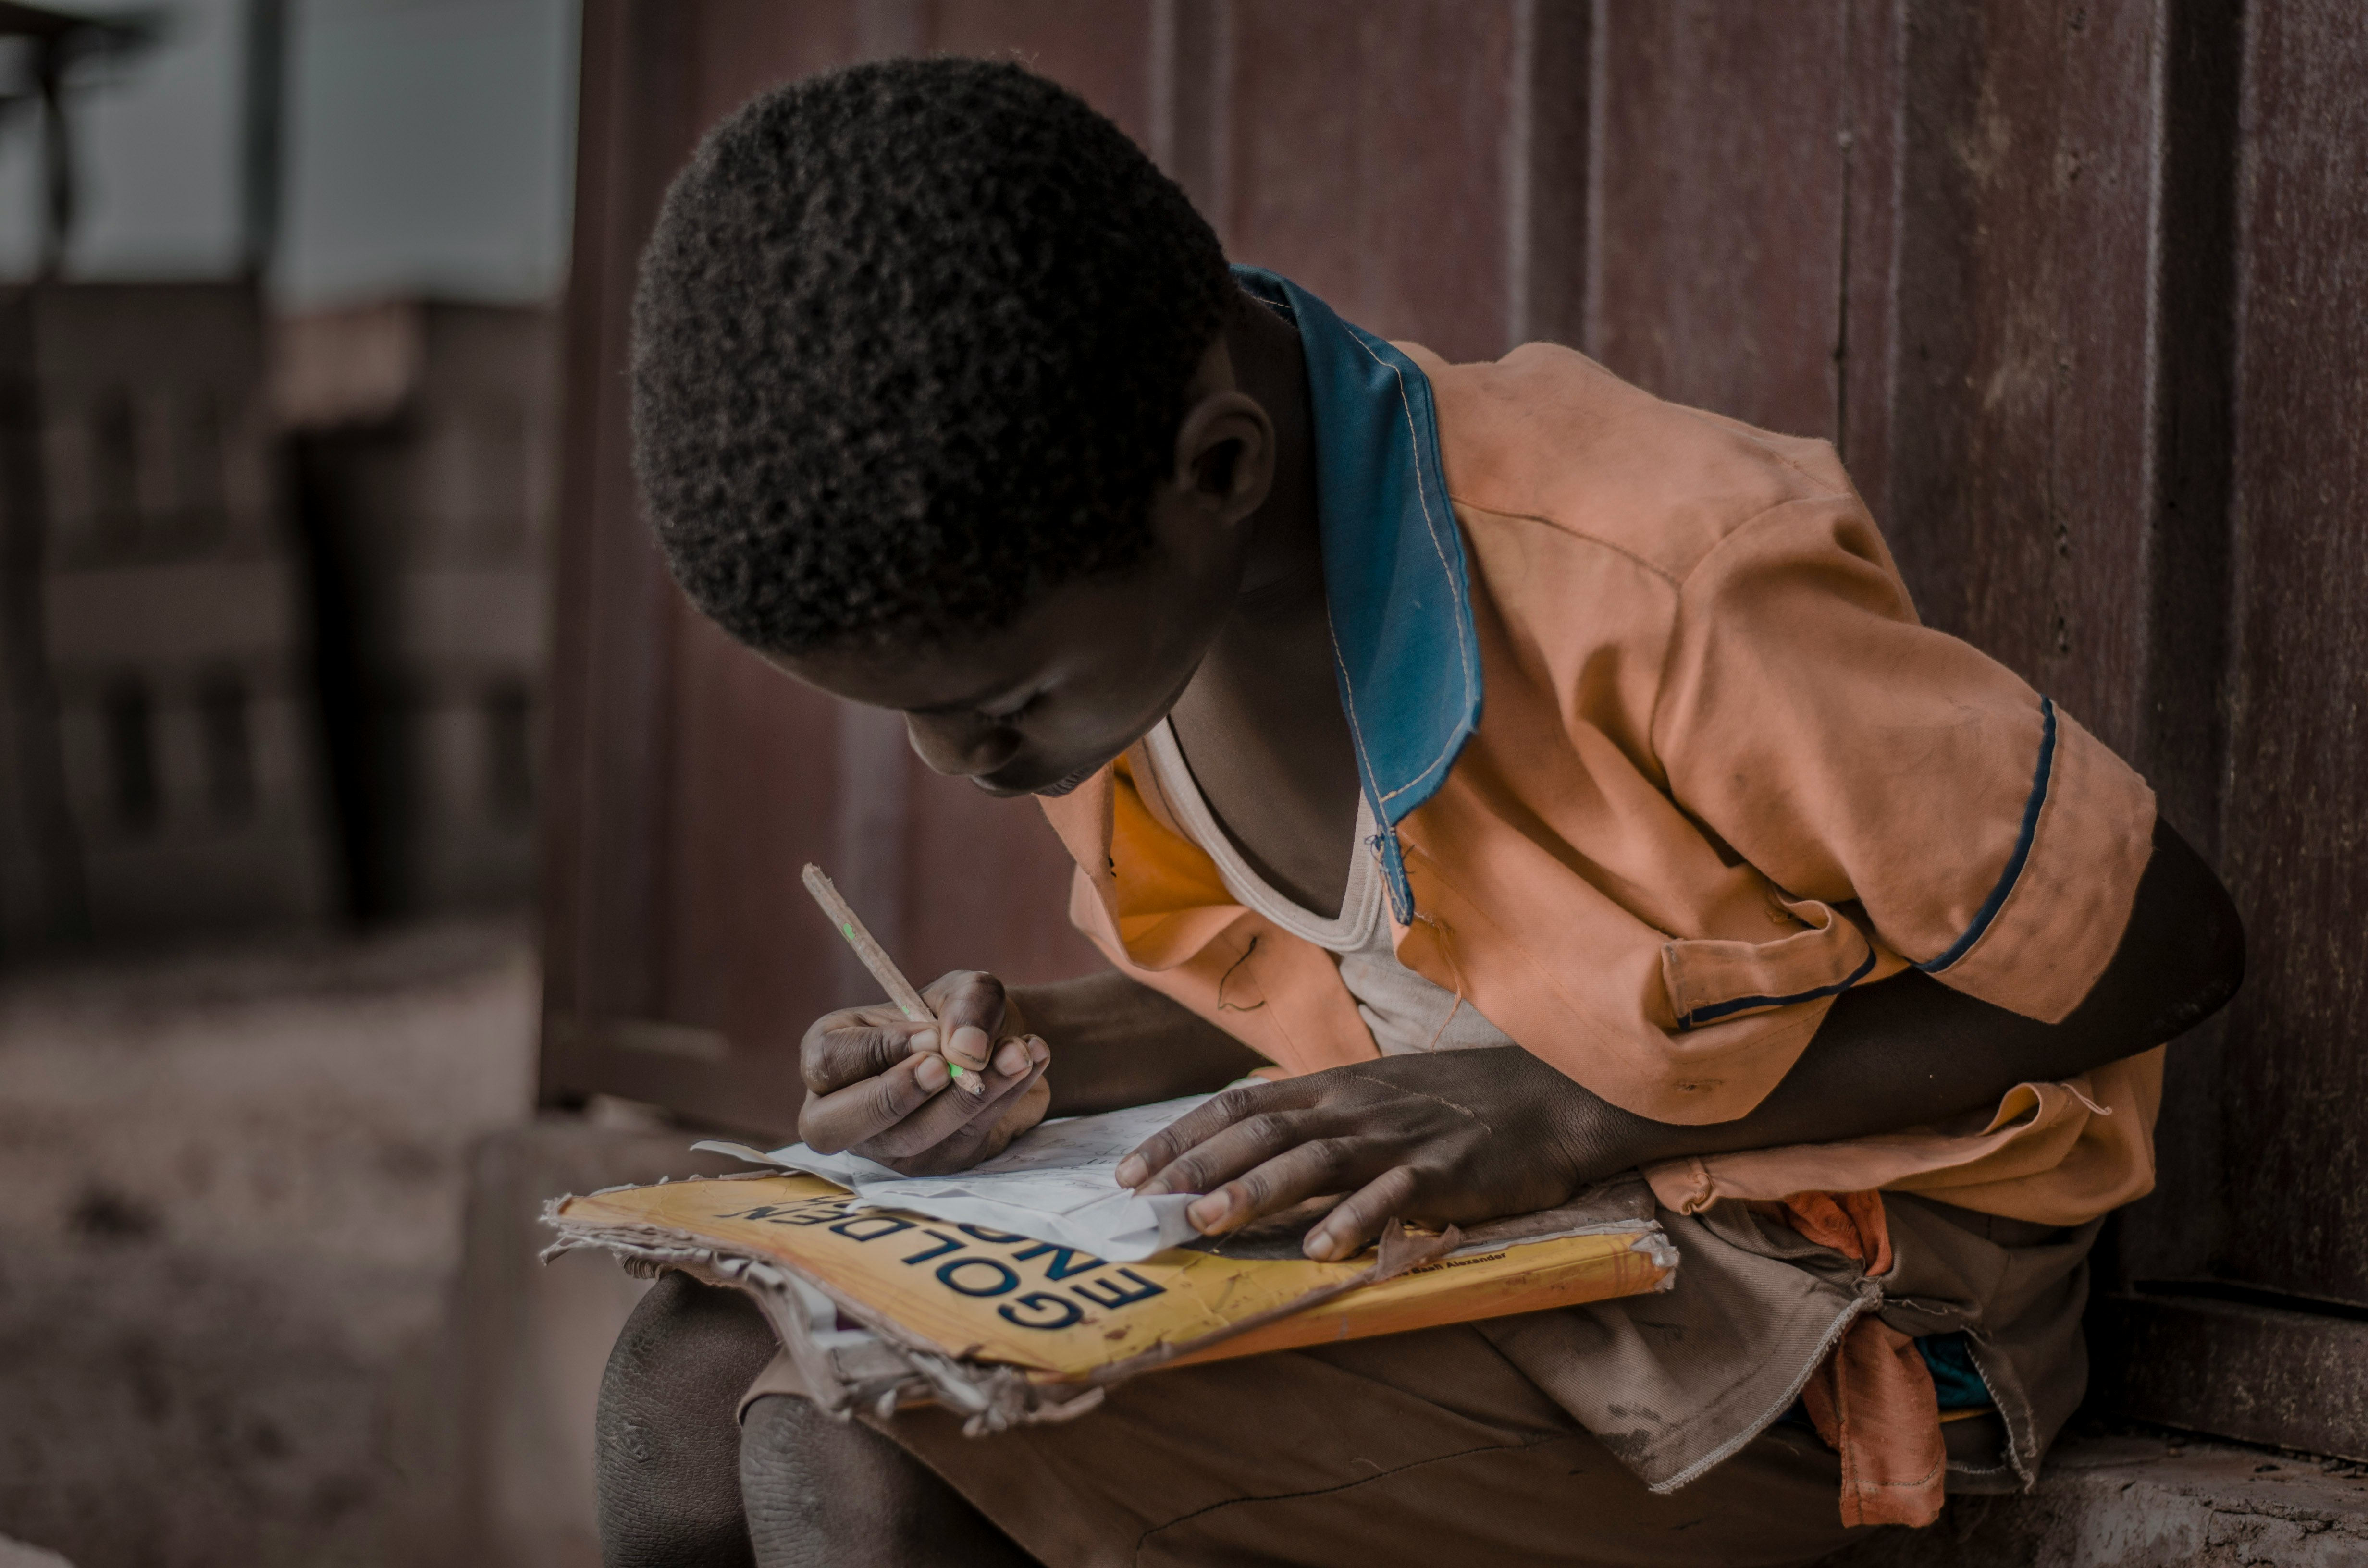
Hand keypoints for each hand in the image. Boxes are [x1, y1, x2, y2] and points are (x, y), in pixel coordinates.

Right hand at [796, 970, 1051, 1174]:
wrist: (1003, 1047)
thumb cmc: (962, 1014)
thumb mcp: (967, 990)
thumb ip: (967, 1005)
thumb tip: (965, 1049)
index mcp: (834, 1052)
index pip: (830, 1062)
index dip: (879, 1050)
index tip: (931, 1034)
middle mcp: (845, 1108)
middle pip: (834, 1127)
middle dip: (893, 1097)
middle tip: (947, 1069)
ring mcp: (885, 1146)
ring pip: (911, 1138)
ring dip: (970, 1095)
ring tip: (1018, 1052)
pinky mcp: (932, 1165)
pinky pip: (960, 1143)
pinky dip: (1000, 1103)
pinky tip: (1028, 1066)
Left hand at [1113, 1046, 1612, 1260]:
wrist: (1550, 1096)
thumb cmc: (1456, 1104)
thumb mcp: (1376, 1096)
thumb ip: (1316, 1118)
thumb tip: (1245, 1144)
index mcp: (1333, 1090)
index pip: (1239, 1105)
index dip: (1181, 1136)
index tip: (1128, 1172)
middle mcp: (1354, 1109)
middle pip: (1262, 1133)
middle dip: (1197, 1166)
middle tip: (1145, 1204)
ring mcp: (1398, 1139)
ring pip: (1313, 1160)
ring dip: (1255, 1191)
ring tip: (1206, 1221)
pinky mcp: (1444, 1171)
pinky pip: (1392, 1196)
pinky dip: (1354, 1219)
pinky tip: (1320, 1248)